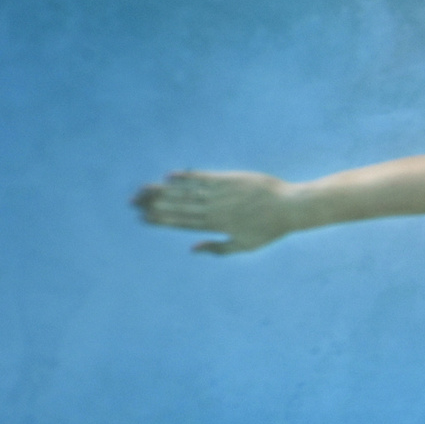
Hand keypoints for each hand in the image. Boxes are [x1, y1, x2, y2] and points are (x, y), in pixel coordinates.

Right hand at [132, 169, 295, 253]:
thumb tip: (192, 248)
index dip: (161, 220)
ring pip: (187, 191)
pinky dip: (186, 176)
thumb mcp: (246, 245)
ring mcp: (222, 193)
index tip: (143, 218)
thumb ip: (218, 248)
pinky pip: (204, 177)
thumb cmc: (271, 229)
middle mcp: (215, 208)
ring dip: (163, 190)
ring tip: (143, 189)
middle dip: (154, 204)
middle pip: (179, 206)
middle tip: (132, 203)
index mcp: (217, 225)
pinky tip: (170, 175)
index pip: (182, 223)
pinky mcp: (230, 179)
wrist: (292, 207)